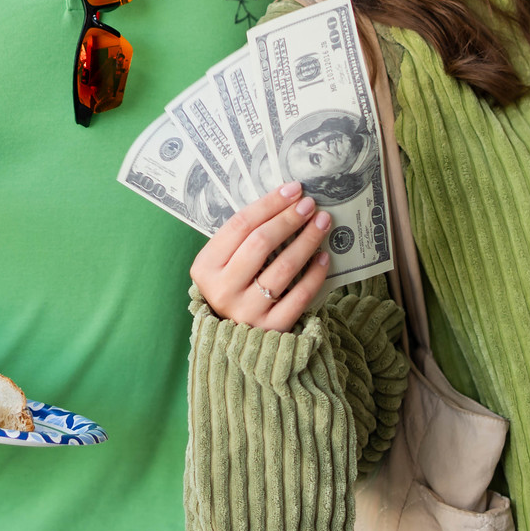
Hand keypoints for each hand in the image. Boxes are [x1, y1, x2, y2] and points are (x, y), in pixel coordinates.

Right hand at [190, 181, 330, 331]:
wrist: (233, 341)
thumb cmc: (231, 289)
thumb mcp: (222, 264)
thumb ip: (242, 240)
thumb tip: (283, 203)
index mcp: (206, 267)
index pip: (240, 225)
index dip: (269, 204)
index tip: (293, 189)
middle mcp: (223, 289)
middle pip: (261, 243)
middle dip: (289, 219)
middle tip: (310, 204)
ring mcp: (247, 311)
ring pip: (283, 267)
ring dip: (306, 240)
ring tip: (322, 223)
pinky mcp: (272, 328)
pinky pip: (299, 296)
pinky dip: (314, 274)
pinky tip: (324, 256)